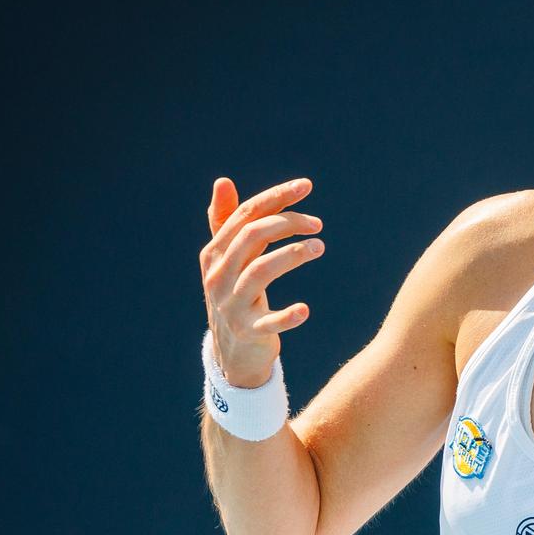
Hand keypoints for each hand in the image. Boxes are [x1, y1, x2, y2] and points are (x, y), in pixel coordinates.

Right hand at [200, 176, 325, 387]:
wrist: (231, 352)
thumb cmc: (234, 296)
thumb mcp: (226, 260)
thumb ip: (226, 222)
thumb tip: (223, 181)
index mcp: (214, 253)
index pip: (245, 216)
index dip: (276, 198)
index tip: (306, 186)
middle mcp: (218, 275)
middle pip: (251, 236)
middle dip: (287, 223)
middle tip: (317, 225)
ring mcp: (231, 304)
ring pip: (260, 271)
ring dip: (292, 255)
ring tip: (319, 247)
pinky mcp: (248, 331)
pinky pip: (269, 322)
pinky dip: (287, 315)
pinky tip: (305, 310)